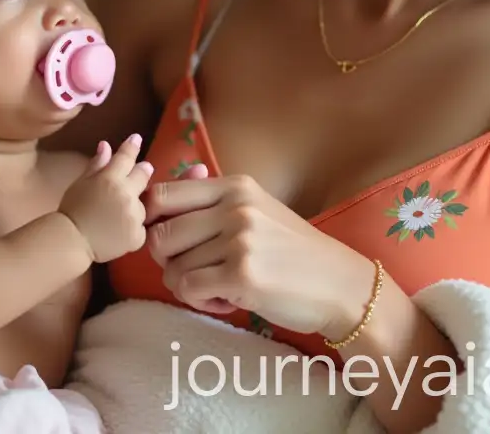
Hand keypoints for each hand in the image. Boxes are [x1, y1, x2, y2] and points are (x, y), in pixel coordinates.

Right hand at [59, 135, 152, 262]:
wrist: (70, 242)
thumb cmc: (71, 210)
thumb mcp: (80, 183)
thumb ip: (96, 165)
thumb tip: (106, 145)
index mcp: (110, 179)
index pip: (126, 157)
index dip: (132, 146)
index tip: (136, 139)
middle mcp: (126, 194)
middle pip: (143, 176)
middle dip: (143, 171)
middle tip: (144, 169)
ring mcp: (134, 215)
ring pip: (142, 205)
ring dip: (135, 205)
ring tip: (118, 214)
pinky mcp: (138, 235)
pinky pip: (141, 227)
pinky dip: (133, 228)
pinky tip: (119, 232)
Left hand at [144, 174, 378, 338]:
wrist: (338, 284)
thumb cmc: (292, 251)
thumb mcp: (256, 210)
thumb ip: (212, 201)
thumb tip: (165, 187)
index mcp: (235, 187)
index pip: (162, 195)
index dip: (151, 222)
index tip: (169, 243)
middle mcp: (235, 207)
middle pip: (159, 234)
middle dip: (167, 261)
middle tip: (194, 272)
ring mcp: (239, 240)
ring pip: (173, 268)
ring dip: (188, 286)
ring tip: (219, 287)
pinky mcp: (242, 275)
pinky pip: (188, 289)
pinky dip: (200, 301)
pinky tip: (227, 300)